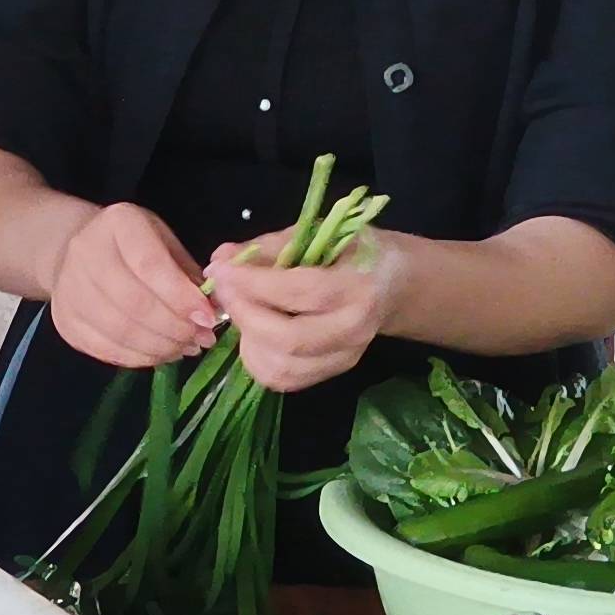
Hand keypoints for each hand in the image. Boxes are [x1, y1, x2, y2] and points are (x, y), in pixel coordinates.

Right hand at [45, 201, 220, 370]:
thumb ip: (187, 274)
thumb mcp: (164, 242)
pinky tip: (160, 354)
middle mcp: (86, 252)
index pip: (150, 265)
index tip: (207, 318)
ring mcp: (69, 289)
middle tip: (200, 339)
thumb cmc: (132, 246)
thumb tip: (213, 311)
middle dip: (174, 328)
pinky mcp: (64, 320)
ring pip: (119, 331)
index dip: (181, 297)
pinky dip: (139, 358)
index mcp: (118, 223)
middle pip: (134, 303)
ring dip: (160, 347)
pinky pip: (105, 349)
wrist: (74, 253)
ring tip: (184, 348)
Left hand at [207, 231, 401, 392]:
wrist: (395, 284)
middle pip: (288, 338)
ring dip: (248, 339)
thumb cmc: (353, 251)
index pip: (300, 292)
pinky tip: (254, 333)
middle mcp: (354, 328)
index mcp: (357, 286)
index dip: (254, 283)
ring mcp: (345, 356)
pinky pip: (285, 380)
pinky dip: (258, 360)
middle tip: (224, 289)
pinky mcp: (333, 373)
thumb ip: (268, 247)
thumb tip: (220, 260)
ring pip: (282, 367)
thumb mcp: (318, 234)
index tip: (222, 270)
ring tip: (240, 310)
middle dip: (244, 314)